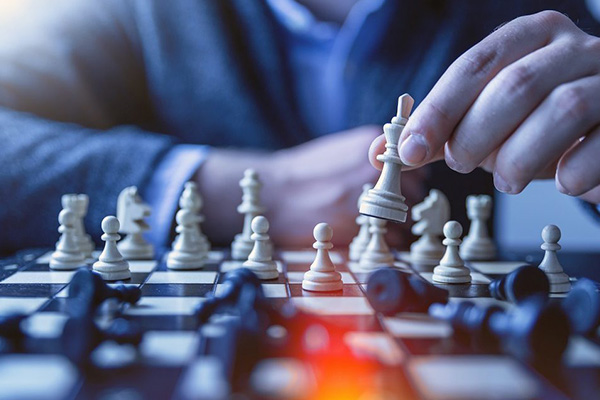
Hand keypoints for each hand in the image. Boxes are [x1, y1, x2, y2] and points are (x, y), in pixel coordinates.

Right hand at [197, 126, 423, 246]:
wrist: (274, 194)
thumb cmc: (304, 174)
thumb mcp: (340, 150)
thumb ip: (371, 156)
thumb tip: (398, 168)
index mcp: (371, 145)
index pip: (416, 165)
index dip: (408, 180)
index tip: (397, 189)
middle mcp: (375, 168)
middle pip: (415, 191)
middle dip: (403, 203)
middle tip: (382, 210)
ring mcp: (369, 196)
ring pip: (406, 217)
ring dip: (396, 224)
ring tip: (373, 224)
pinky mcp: (360, 225)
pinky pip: (393, 238)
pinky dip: (386, 241)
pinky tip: (366, 235)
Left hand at [369, 11, 599, 203]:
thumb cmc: (538, 126)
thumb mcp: (486, 122)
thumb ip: (438, 133)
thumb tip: (380, 152)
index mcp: (529, 38)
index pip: (473, 66)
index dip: (437, 110)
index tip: (410, 151)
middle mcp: (573, 48)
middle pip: (516, 85)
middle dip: (477, 135)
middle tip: (463, 163)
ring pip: (563, 109)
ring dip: (520, 157)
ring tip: (506, 180)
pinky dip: (574, 171)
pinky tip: (560, 181)